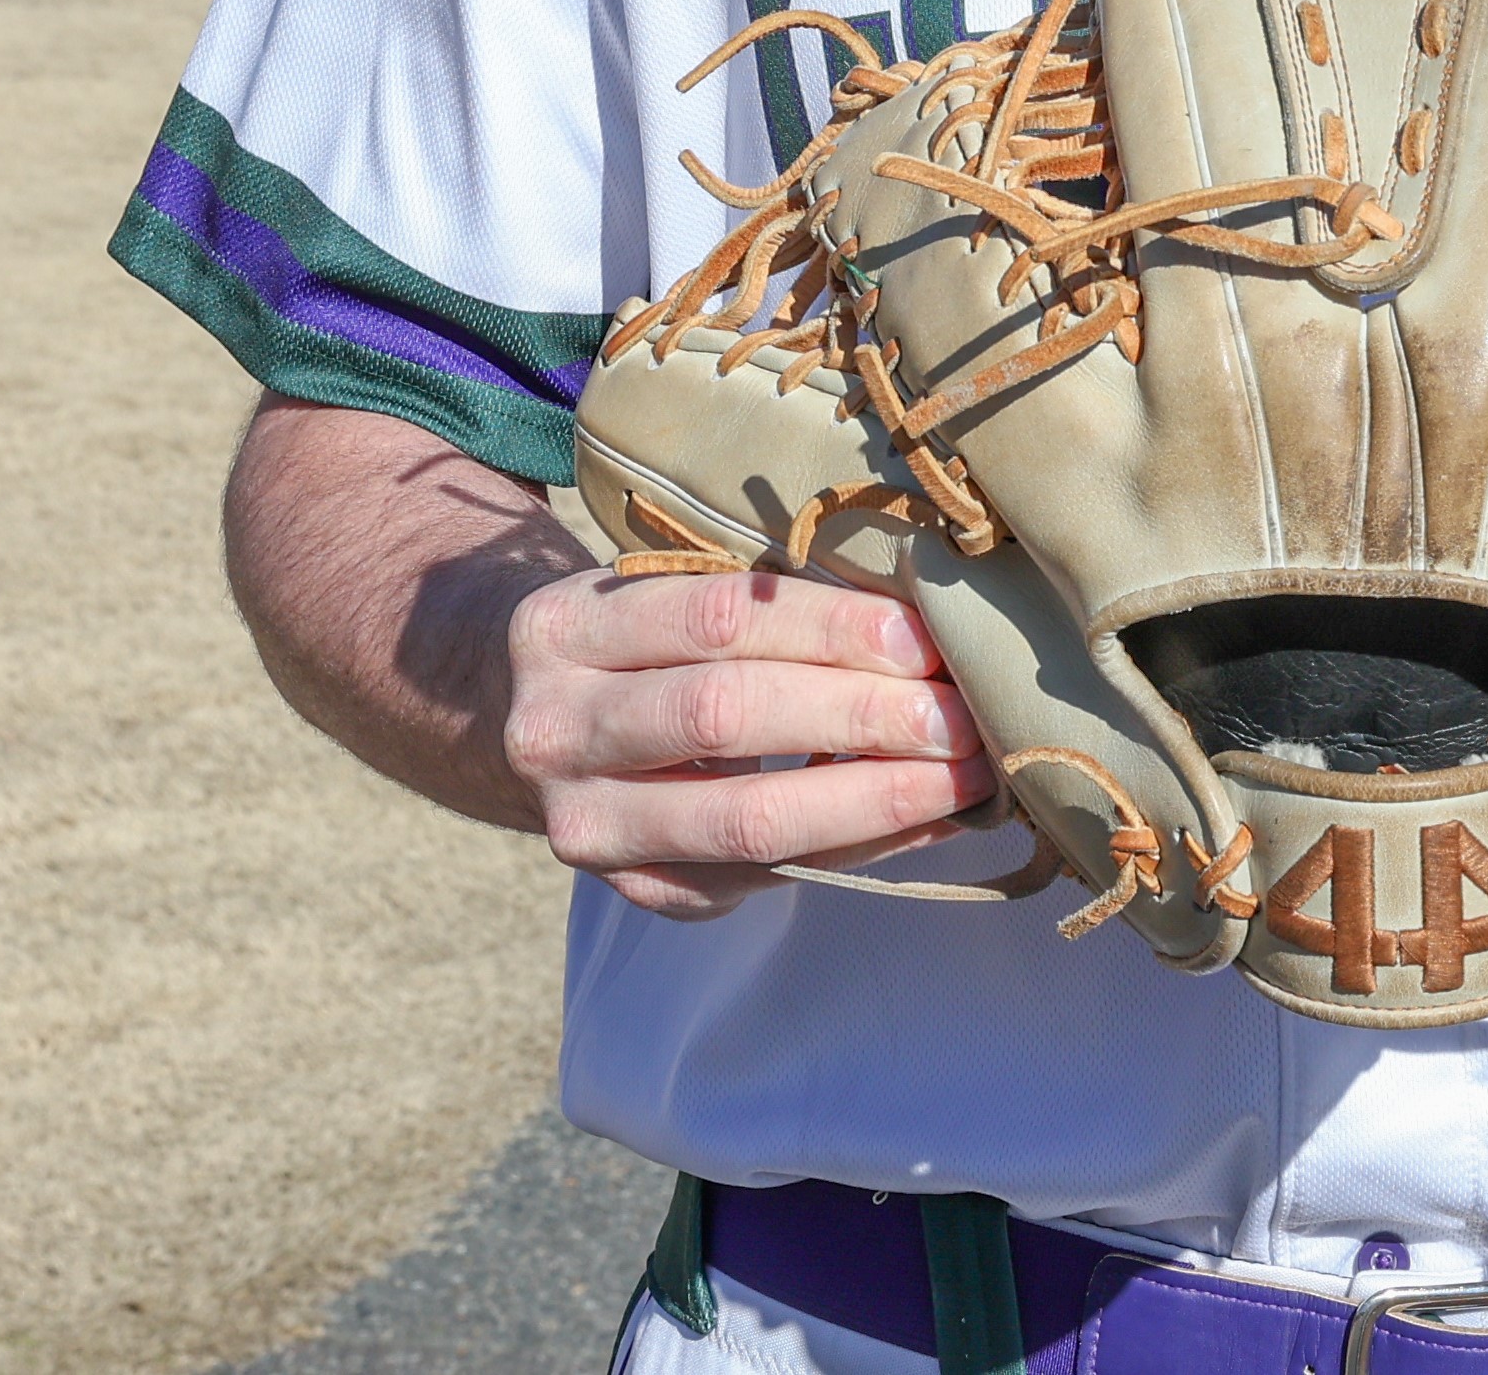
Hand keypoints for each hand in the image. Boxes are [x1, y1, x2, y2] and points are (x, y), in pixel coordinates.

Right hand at [498, 562, 999, 920]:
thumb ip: (758, 611)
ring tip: (965, 778)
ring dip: (873, 797)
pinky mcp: (633, 889)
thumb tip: (919, 634)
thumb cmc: (631, 643)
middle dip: (861, 716)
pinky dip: (856, 846)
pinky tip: (924, 821)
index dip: (828, 628)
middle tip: (963, 715)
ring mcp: (586, 823)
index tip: (922, 638)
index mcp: (567, 627)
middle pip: (726, 715)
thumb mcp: (658, 597)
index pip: (714, 619)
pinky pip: (763, 873)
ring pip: (745, 817)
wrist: (522, 723)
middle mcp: (557, 728)